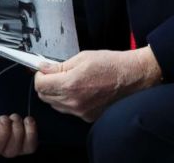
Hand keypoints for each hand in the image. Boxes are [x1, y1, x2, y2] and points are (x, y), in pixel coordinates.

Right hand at [0, 114, 37, 157]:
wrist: (13, 102)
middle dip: (2, 134)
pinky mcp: (24, 145)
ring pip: (11, 151)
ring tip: (16, 117)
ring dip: (16, 132)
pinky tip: (28, 120)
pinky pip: (29, 148)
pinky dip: (30, 134)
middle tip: (4, 118)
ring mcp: (8, 147)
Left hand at [34, 46, 161, 121]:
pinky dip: (70, 101)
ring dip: (56, 94)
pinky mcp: (87, 116)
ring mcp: (80, 111)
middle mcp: (73, 101)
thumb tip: (43, 69)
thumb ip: (60, 65)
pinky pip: (69, 110)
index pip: (39, 84)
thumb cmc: (112, 64)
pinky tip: (81, 91)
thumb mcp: (84, 57)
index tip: (44, 70)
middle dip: (46, 85)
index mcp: (70, 84)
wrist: (133, 76)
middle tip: (55, 75)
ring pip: (55, 105)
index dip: (39, 75)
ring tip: (70, 82)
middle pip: (44, 97)